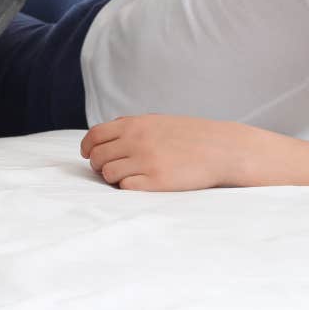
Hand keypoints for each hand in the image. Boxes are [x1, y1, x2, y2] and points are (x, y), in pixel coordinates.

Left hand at [80, 114, 248, 191]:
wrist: (221, 149)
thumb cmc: (188, 136)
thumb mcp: (156, 122)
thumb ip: (130, 127)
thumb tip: (102, 137)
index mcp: (135, 125)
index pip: (95, 135)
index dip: (87, 147)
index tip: (88, 155)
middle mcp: (136, 141)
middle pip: (98, 157)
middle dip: (98, 165)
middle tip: (108, 169)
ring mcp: (146, 161)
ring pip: (108, 174)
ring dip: (113, 177)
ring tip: (128, 176)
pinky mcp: (156, 181)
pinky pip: (126, 187)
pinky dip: (127, 187)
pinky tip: (140, 183)